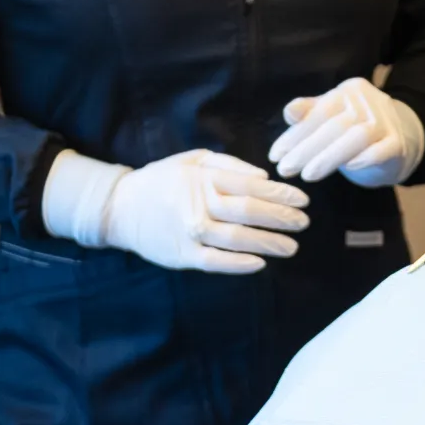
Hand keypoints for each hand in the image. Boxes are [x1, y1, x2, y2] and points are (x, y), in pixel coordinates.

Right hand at [41, 148, 309, 273]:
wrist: (121, 207)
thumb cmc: (163, 181)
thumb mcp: (192, 160)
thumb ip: (229, 165)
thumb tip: (264, 176)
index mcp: (203, 178)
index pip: (251, 186)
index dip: (281, 193)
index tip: (303, 200)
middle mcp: (198, 204)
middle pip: (249, 212)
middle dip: (282, 218)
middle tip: (304, 223)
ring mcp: (190, 232)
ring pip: (237, 238)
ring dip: (269, 243)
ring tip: (291, 246)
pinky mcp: (182, 256)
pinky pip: (215, 262)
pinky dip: (239, 264)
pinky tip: (260, 264)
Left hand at [269, 77, 424, 187]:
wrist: (403, 136)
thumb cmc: (356, 127)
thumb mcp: (332, 116)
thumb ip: (309, 113)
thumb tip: (289, 111)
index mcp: (348, 91)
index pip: (319, 112)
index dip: (294, 135)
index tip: (274, 155)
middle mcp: (368, 102)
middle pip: (334, 126)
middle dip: (306, 149)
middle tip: (284, 169)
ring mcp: (386, 121)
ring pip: (356, 137)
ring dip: (329, 157)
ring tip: (307, 175)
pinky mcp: (398, 142)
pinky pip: (382, 149)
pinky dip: (365, 157)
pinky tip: (349, 166)